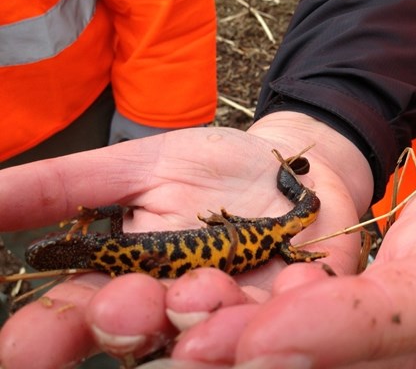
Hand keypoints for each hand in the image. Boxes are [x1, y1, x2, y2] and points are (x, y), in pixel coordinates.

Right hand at [0, 115, 372, 367]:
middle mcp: (174, 312)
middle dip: (125, 323)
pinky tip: (279, 288)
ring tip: (203, 289)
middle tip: (130, 298)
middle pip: (136, 340)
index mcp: (128, 281)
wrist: (286, 168)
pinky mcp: (287, 312)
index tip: (21, 349)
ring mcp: (231, 318)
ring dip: (197, 323)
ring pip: (204, 345)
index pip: (74, 321)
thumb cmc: (210, 169)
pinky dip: (271, 314)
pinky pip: (277, 326)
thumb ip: (63, 187)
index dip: (44, 339)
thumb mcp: (133, 167)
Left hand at [161, 47, 415, 367]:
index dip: (354, 331)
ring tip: (180, 329)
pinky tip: (216, 308)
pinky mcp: (401, 293)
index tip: (267, 340)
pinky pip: (334, 322)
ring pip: (345, 349)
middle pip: (376, 356)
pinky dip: (276, 323)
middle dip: (284, 358)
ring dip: (262, 347)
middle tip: (190, 351)